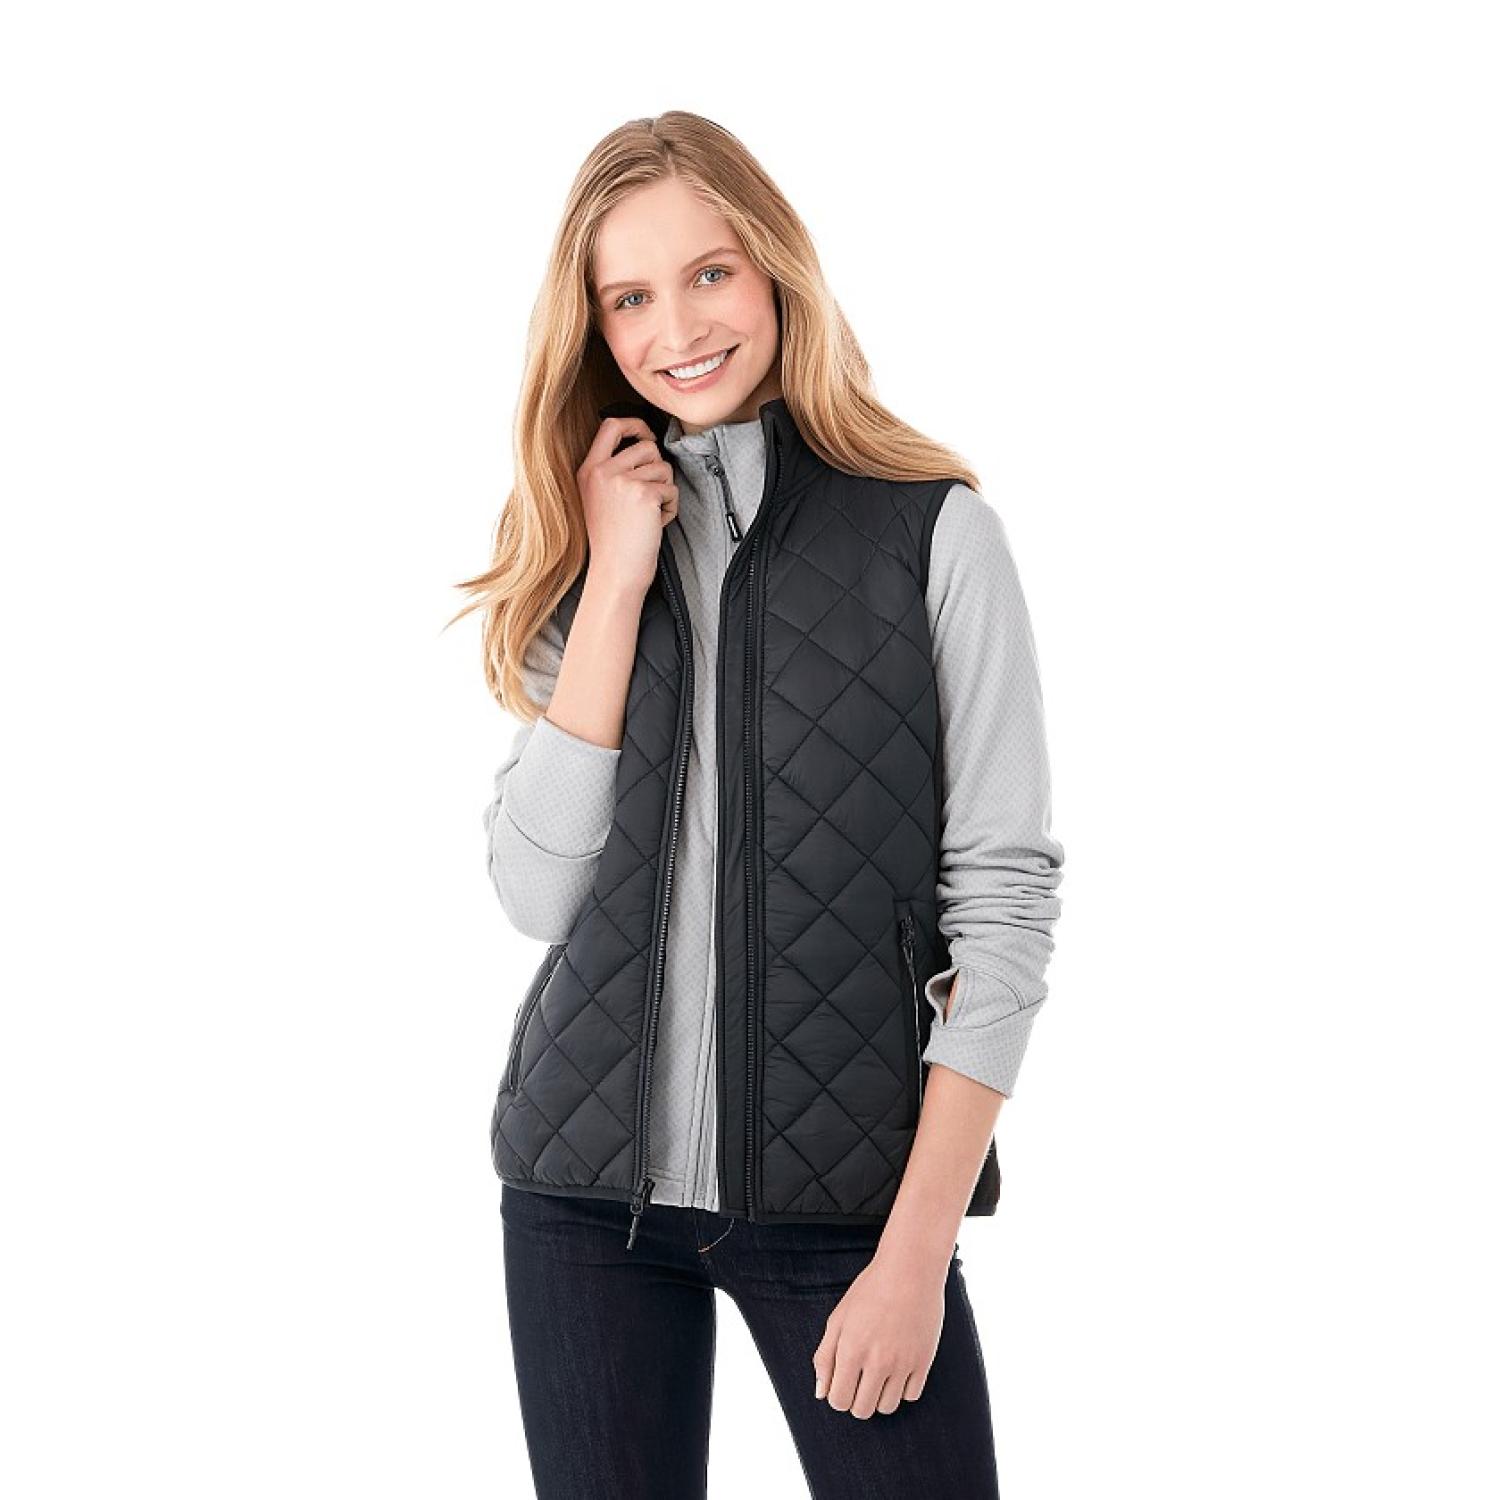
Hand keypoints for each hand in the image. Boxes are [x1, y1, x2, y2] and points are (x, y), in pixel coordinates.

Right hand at [576, 416, 679, 598]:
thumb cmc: (612, 542)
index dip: (635, 424)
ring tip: (648, 516)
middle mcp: (603, 471)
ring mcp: (623, 481)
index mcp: (588, 470)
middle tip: (649, 497)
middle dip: (658, 470)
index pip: (611, 425)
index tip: (647, 436)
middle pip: (647, 447)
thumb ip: (613, 471)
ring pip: (664, 469)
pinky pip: (672, 491)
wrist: (615, 572)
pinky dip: (670, 509)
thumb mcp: (599, 499)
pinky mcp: (644, 494)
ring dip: (664, 493)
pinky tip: (654, 525)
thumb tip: (647, 446)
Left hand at [811, 1246, 947, 1417]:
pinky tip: (898, 1368)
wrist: (909, 1270)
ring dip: (879, 1396)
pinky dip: (903, 1388)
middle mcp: (877, 1361)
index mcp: (851, 1350)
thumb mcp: (838, 1319)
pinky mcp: (924, 1362)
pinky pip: (911, 1396)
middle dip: (857, 1400)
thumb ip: (825, 1357)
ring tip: (879, 1373)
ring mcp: (903, 1363)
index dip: (837, 1397)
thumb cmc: (870, 1291)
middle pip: (862, 1410)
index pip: (838, 1401)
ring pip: (887, 1407)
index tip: (843, 1384)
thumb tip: (821, 1393)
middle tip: (860, 1379)